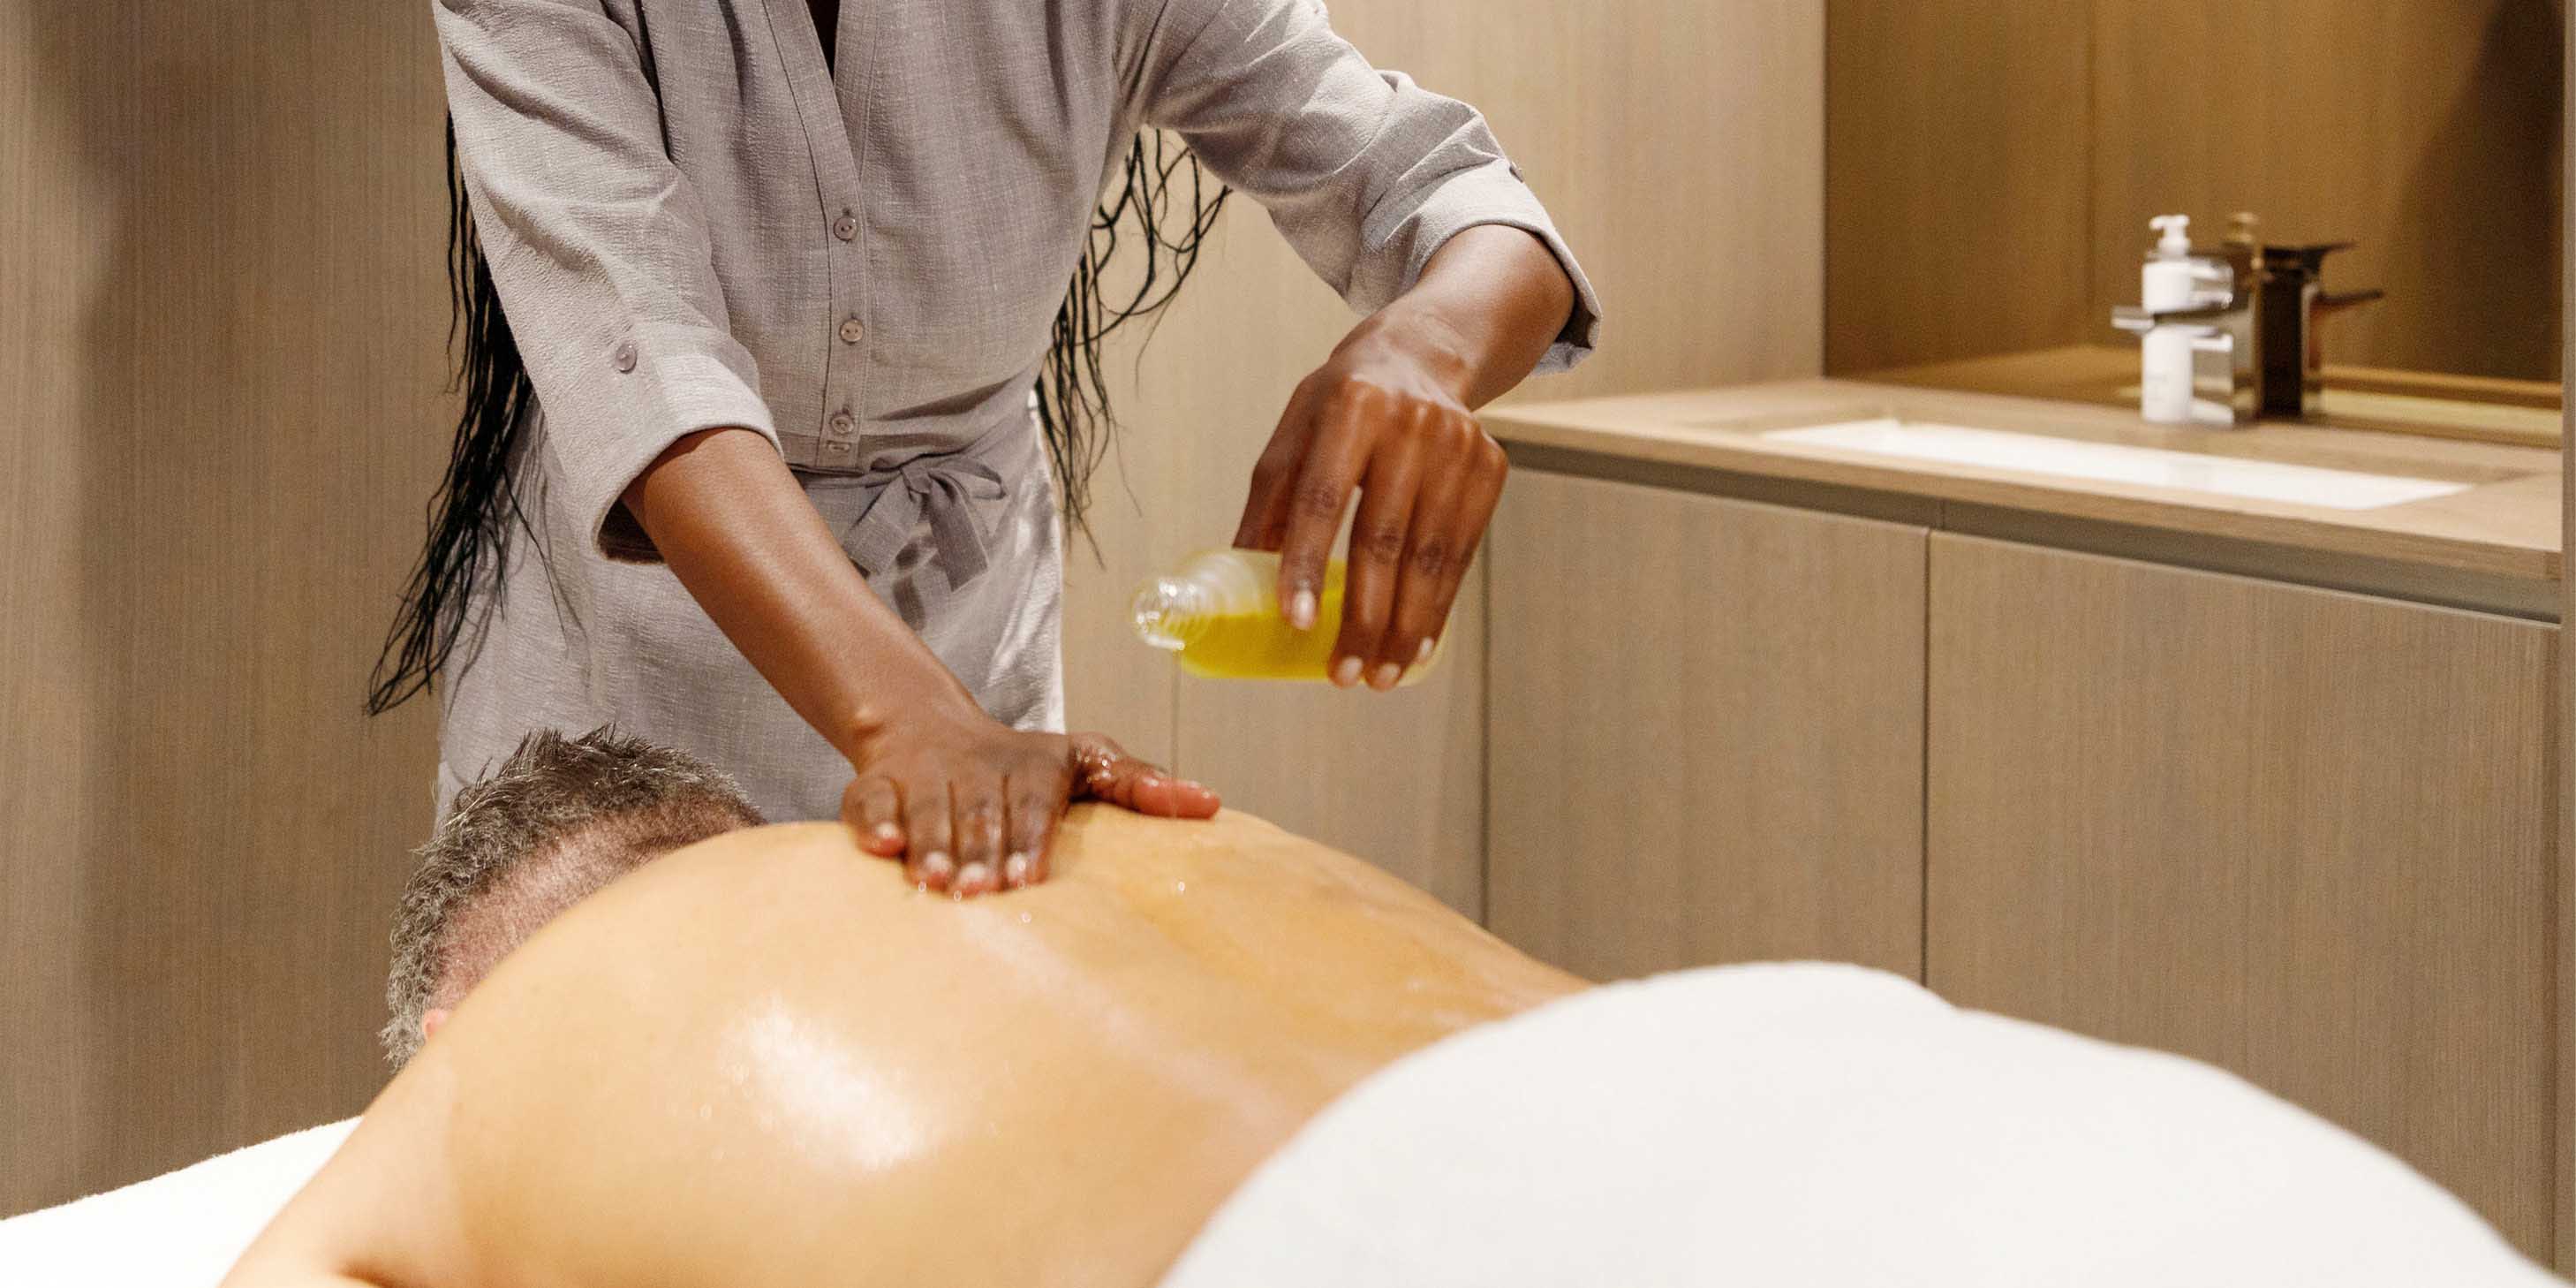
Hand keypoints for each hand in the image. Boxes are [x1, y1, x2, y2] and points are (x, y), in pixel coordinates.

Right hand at [839, 704, 1219, 896]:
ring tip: (934, 883)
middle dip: (979, 852)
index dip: (1028, 838)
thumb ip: (1139, 785)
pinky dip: (871, 823)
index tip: (1028, 877)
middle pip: (979, 811)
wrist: (928, 727)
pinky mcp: (879, 783)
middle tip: (980, 894)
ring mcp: (925, 774)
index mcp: (1031, 765)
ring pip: (927, 807)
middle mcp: (976, 767)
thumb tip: (1212, 803)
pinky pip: (867, 800)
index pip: (1032, 802)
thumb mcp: (1085, 761)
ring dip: (930, 844)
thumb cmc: (1023, 765)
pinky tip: (880, 850)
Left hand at [1234, 317, 1505, 691]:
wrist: (1423, 355)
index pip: (1324, 497)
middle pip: (1384, 537)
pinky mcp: (1489, 467)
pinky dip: (1438, 608)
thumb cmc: (1341, 404)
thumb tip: (1239, 581)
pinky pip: (1461, 554)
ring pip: (1429, 556)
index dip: (1309, 562)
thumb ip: (1269, 501)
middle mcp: (1410, 421)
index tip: (1299, 623)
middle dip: (1363, 617)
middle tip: (1343, 675)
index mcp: (1349, 405)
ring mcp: (1458, 445)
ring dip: (1405, 628)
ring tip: (1379, 677)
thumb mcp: (1295, 431)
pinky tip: (1417, 647)